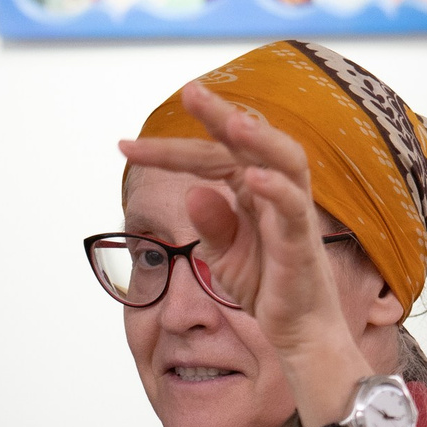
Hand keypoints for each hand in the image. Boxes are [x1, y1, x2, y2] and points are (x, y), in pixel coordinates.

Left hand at [119, 83, 368, 407]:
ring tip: (230, 120)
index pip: (209, 157)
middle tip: (188, 92)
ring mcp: (292, 213)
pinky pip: (294, 209)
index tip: (124, 146)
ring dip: (258, 138)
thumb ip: (210, 226)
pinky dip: (276, 189)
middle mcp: (274, 190)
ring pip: (284, 160)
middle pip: (248, 142)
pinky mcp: (302, 242)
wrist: (296, 334)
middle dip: (219, 116)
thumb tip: (192, 194)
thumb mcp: (223, 257)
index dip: (169, 150)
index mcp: (250, 189)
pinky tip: (251, 176)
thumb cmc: (266, 289)